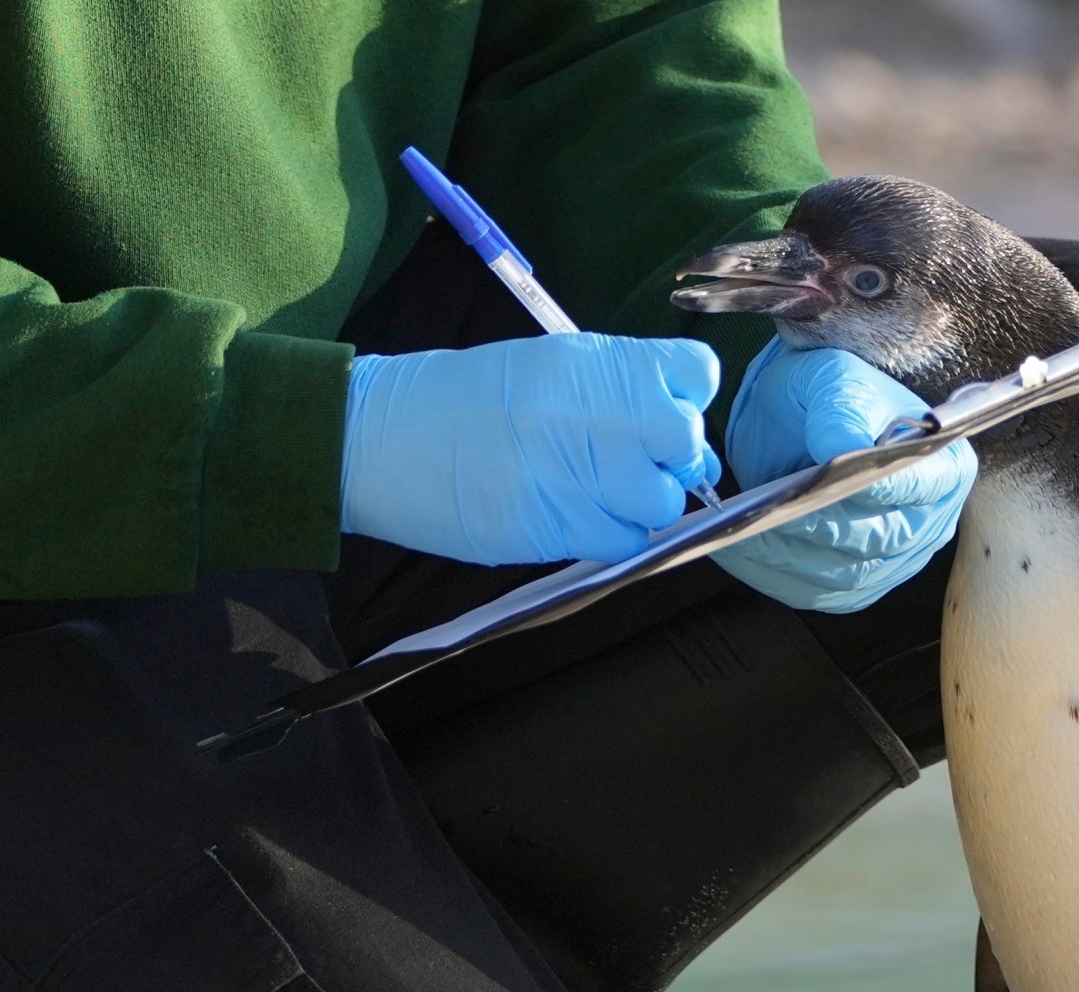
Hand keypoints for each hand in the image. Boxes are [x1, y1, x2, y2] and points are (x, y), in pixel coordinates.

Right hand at [341, 333, 723, 564]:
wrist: (381, 438)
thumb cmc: (460, 399)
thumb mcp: (545, 366)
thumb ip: (615, 391)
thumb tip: (678, 437)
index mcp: (598, 362)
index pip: (697, 374)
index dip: (685, 399)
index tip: (656, 416)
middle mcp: (602, 413)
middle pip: (687, 443)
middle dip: (668, 458)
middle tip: (628, 464)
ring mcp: (585, 473)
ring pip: (663, 502)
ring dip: (641, 504)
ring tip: (594, 494)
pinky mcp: (561, 527)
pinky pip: (626, 542)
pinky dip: (612, 536)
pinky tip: (576, 518)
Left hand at [715, 338, 976, 613]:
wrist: (802, 421)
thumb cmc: (829, 398)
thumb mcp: (835, 383)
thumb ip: (841, 411)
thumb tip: (838, 451)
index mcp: (943, 466)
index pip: (919, 485)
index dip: (880, 489)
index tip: (837, 482)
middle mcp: (928, 522)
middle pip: (878, 539)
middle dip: (821, 527)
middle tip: (771, 514)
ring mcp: (893, 561)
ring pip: (842, 574)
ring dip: (788, 556)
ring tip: (742, 532)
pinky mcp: (853, 585)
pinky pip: (813, 591)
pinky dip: (773, 573)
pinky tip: (739, 548)